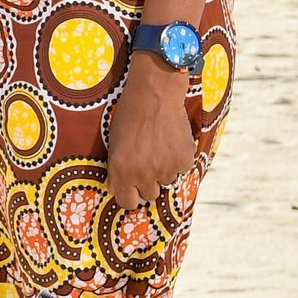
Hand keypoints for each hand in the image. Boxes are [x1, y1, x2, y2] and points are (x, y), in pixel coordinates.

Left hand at [105, 52, 197, 213]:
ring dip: (164, 170)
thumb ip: (116, 169)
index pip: (128, 203)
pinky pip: (181, 170)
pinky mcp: (183, 160)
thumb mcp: (114, 143)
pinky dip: (178, 159)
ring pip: (167, 182)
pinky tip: (170, 142)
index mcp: (121, 171)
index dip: (130, 196)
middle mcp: (143, 174)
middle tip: (147, 161)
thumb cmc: (129, 116)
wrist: (154, 94)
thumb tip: (117, 190)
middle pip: (149, 195)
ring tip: (159, 147)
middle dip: (148, 182)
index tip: (132, 189)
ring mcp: (165, 168)